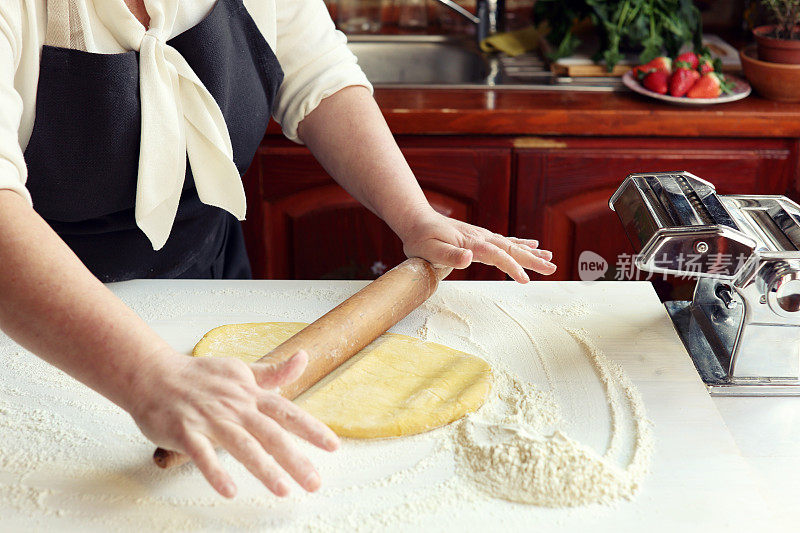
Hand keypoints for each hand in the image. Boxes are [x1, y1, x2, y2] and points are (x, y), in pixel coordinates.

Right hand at [128, 350, 337, 498]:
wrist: (153, 374)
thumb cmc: (199, 376)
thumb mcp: (240, 370)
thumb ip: (272, 373)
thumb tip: (303, 358)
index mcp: (250, 394)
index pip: (287, 411)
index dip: (311, 428)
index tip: (333, 446)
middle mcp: (235, 407)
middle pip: (270, 433)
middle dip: (295, 458)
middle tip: (314, 482)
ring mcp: (210, 419)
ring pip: (241, 445)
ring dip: (263, 468)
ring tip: (283, 490)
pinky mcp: (185, 431)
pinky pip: (202, 454)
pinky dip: (215, 472)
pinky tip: (230, 490)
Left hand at [396, 206, 556, 282]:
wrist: (415, 220)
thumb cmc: (420, 239)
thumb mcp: (429, 251)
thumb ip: (449, 256)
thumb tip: (469, 258)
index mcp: (472, 243)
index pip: (498, 256)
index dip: (513, 268)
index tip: (526, 281)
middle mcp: (481, 238)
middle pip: (511, 249)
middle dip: (532, 260)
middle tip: (552, 268)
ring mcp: (481, 236)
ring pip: (511, 245)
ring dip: (530, 252)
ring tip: (549, 257)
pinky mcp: (479, 238)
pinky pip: (504, 242)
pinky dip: (520, 245)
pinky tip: (531, 246)